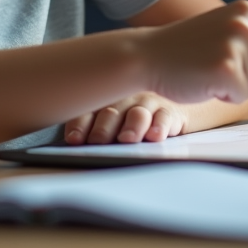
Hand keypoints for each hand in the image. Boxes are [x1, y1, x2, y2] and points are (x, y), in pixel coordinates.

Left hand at [62, 93, 188, 144]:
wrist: (172, 110)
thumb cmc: (133, 120)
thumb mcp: (112, 123)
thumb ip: (94, 132)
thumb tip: (75, 149)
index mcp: (105, 101)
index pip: (88, 112)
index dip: (80, 125)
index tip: (74, 140)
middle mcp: (125, 98)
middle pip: (111, 112)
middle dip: (103, 128)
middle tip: (98, 141)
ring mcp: (148, 103)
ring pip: (137, 113)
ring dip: (131, 126)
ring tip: (127, 139)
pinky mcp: (170, 111)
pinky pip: (164, 117)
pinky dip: (159, 126)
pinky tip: (155, 135)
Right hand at [139, 0, 247, 105]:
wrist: (148, 55)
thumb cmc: (190, 50)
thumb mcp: (228, 32)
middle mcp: (245, 23)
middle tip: (227, 69)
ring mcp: (236, 44)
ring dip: (242, 87)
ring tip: (213, 72)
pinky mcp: (226, 68)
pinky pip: (243, 95)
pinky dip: (227, 96)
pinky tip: (206, 81)